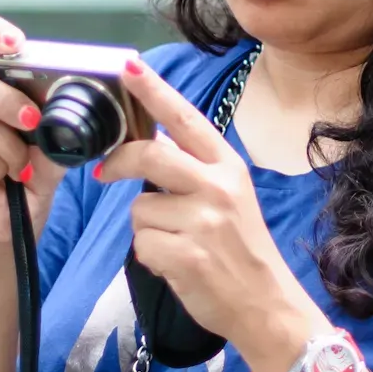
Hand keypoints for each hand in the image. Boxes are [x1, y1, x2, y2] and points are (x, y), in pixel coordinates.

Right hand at [0, 15, 63, 245]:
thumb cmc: (33, 171)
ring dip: (11, 149)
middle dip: (5, 100)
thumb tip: (65, 104)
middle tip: (32, 121)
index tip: (13, 42)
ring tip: (21, 166)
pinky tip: (1, 178)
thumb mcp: (54, 141)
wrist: (16, 221)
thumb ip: (57, 118)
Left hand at [97, 59, 323, 370]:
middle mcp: (218, 187)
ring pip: (139, 208)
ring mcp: (204, 222)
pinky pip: (141, 244)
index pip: (184, 119)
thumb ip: (193, 171)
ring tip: (178, 244)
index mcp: (228, 167)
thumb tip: (145, 144)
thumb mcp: (229, 198)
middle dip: (118, 162)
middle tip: (105, 171)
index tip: (127, 66)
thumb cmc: (241, 250)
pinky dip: (151, 256)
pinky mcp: (187, 256)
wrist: (268, 305)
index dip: (153, 91)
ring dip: (146, 228)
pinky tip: (178, 265)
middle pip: (149, 154)